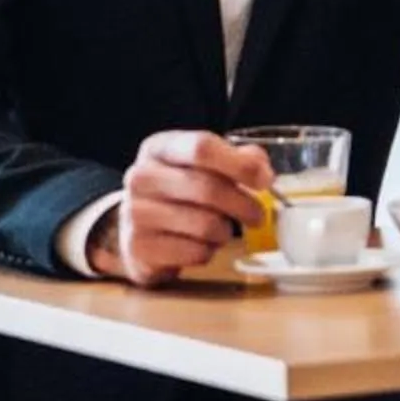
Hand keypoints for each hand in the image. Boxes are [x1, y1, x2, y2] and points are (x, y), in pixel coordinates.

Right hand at [95, 131, 271, 287]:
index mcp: (159, 147)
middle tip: (258, 215)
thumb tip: (261, 170)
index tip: (265, 181)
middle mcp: (141, 177)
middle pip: (208, 189)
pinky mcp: (138, 248)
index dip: (240, 165)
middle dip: (244, 205)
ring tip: (222, 230)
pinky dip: (209, 252)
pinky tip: (202, 245)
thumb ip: (238, 159)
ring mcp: (134, 213)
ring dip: (225, 231)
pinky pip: (194, 252)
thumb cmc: (181, 189)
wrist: (139, 227)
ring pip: (204, 224)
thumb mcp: (205, 165)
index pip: (202, 148)